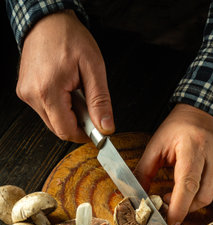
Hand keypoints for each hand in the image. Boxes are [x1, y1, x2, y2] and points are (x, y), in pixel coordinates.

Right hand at [17, 10, 114, 141]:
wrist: (47, 21)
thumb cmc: (69, 37)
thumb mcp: (93, 68)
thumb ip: (100, 101)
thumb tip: (105, 126)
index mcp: (48, 90)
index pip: (66, 131)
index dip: (84, 134)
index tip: (97, 129)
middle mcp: (33, 95)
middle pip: (59, 129)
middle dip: (77, 123)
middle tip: (88, 104)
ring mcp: (26, 94)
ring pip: (52, 121)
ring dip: (68, 115)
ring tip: (75, 92)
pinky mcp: (25, 92)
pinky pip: (46, 111)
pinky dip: (59, 107)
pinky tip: (65, 90)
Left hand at [134, 104, 212, 224]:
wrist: (203, 111)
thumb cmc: (177, 128)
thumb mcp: (155, 146)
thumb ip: (143, 172)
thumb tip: (135, 198)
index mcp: (192, 146)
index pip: (188, 184)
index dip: (179, 207)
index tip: (170, 223)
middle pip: (202, 196)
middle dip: (184, 208)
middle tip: (167, 203)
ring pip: (210, 195)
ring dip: (192, 200)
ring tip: (179, 191)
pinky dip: (203, 190)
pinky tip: (196, 177)